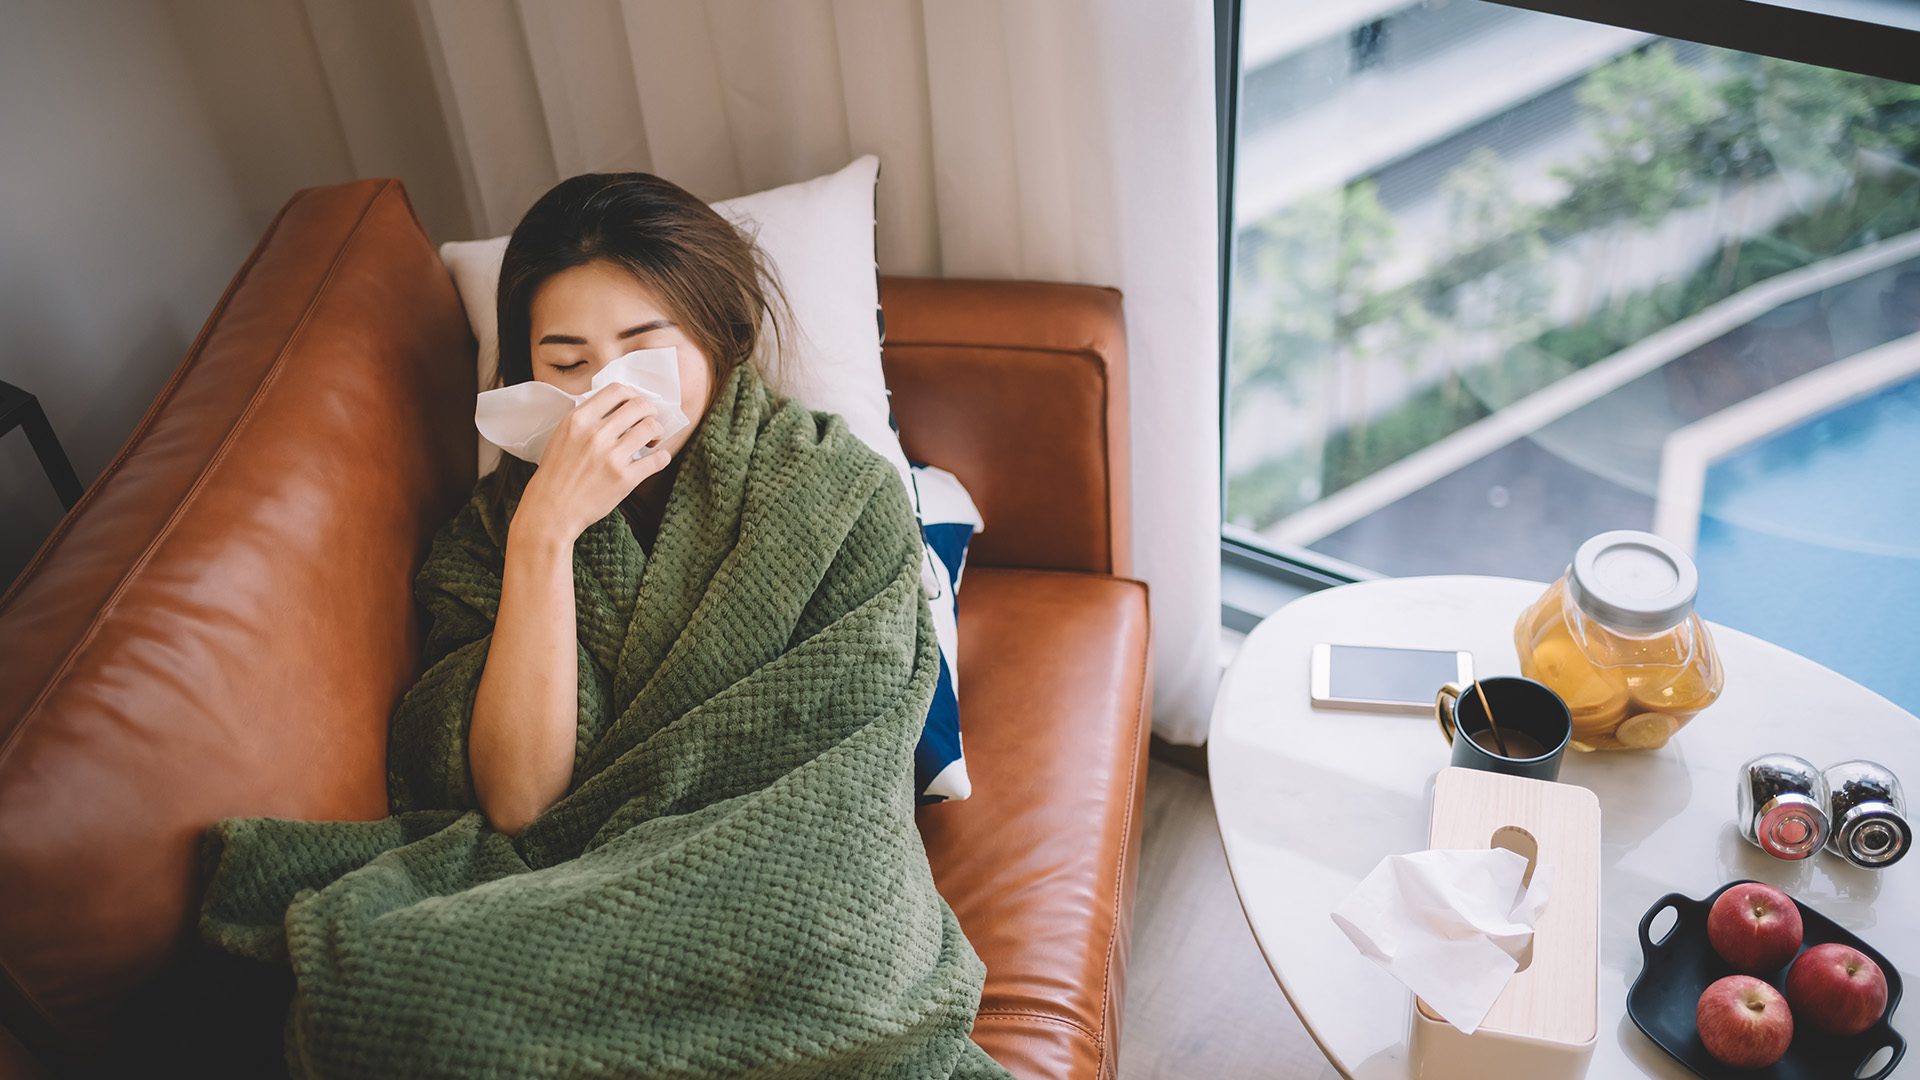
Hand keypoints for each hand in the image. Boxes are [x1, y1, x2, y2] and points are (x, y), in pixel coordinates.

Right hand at [515, 384, 668, 542]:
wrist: (551, 510)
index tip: (636, 405)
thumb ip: (588, 419)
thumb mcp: (563, 435)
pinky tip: (656, 458)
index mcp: (579, 419)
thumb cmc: (556, 474)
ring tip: (652, 440)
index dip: (633, 395)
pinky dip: (662, 456)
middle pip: (640, 406)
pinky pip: (658, 459)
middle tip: (649, 422)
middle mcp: (596, 434)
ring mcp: (612, 456)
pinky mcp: (625, 479)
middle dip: (650, 412)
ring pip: (651, 428)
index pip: (618, 390)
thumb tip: (619, 407)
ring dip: (657, 432)